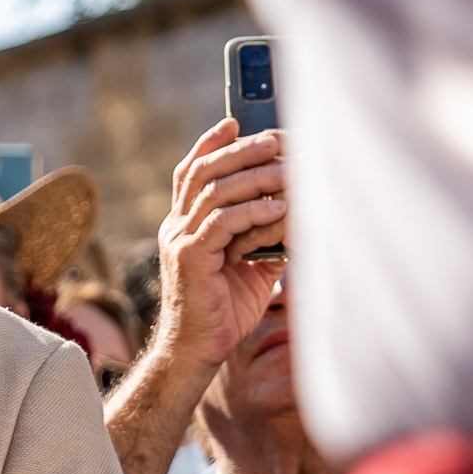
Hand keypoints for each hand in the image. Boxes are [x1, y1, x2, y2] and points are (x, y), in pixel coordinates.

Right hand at [154, 117, 286, 380]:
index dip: (211, 143)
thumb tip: (296, 213)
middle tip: (276, 140)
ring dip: (254, 177)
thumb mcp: (250, 267)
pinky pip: (221, 224)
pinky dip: (252, 212)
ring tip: (288, 170)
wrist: (197, 352)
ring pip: (214, 192)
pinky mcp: (189, 258)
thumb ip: (264, 238)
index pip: (191, 170)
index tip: (236, 122)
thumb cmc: (223, 311)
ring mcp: (179, 240)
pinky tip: (279, 208)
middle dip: (242, 150)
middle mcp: (176, 225)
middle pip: (203, 171)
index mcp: (184, 223)